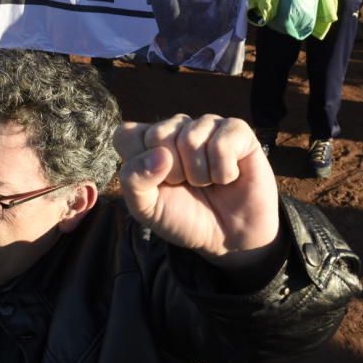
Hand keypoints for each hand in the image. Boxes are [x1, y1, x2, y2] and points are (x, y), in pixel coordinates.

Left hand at [115, 115, 279, 267]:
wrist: (231, 237)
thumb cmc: (185, 217)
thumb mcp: (147, 208)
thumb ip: (134, 181)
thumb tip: (160, 154)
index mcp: (148, 141)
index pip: (125, 135)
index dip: (139, 165)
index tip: (157, 184)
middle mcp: (175, 127)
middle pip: (158, 135)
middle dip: (172, 172)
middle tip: (186, 184)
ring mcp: (206, 125)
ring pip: (190, 140)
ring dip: (200, 174)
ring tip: (208, 182)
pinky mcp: (237, 130)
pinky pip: (222, 144)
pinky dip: (224, 172)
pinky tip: (229, 176)